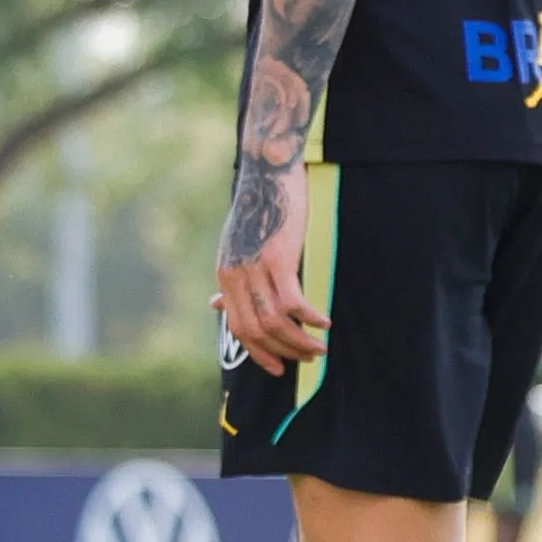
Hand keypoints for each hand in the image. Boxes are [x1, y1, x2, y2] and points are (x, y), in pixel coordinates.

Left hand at [214, 155, 326, 375]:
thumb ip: (230, 281)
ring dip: (301, 340)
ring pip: (276, 321)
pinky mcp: (278, 259)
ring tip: (320, 348)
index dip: (259, 352)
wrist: (267, 174)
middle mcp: (236, 276)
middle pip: (258, 330)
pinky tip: (325, 323)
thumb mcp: (235, 248)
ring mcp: (256, 268)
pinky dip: (311, 317)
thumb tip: (215, 306)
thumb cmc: (256, 210)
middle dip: (284, 351)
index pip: (239, 328)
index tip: (279, 367)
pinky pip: (294, 302)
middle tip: (309, 358)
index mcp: (225, 275)